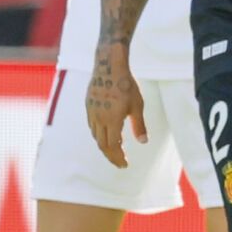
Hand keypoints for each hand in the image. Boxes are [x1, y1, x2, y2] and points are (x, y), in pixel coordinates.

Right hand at [85, 45, 145, 169]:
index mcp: (111, 120)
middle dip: (111, 156)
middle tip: (120, 162)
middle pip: (102, 144)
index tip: (125, 165)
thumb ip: (139, 125)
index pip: (113, 146)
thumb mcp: (137, 106)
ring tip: (116, 148)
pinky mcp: (88, 105)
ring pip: (95, 135)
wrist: (109, 66)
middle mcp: (98, 118)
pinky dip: (99, 134)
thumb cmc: (126, 85)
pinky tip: (106, 133)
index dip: (118, 158)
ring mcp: (91, 112)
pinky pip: (91, 125)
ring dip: (104, 145)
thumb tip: (143, 142)